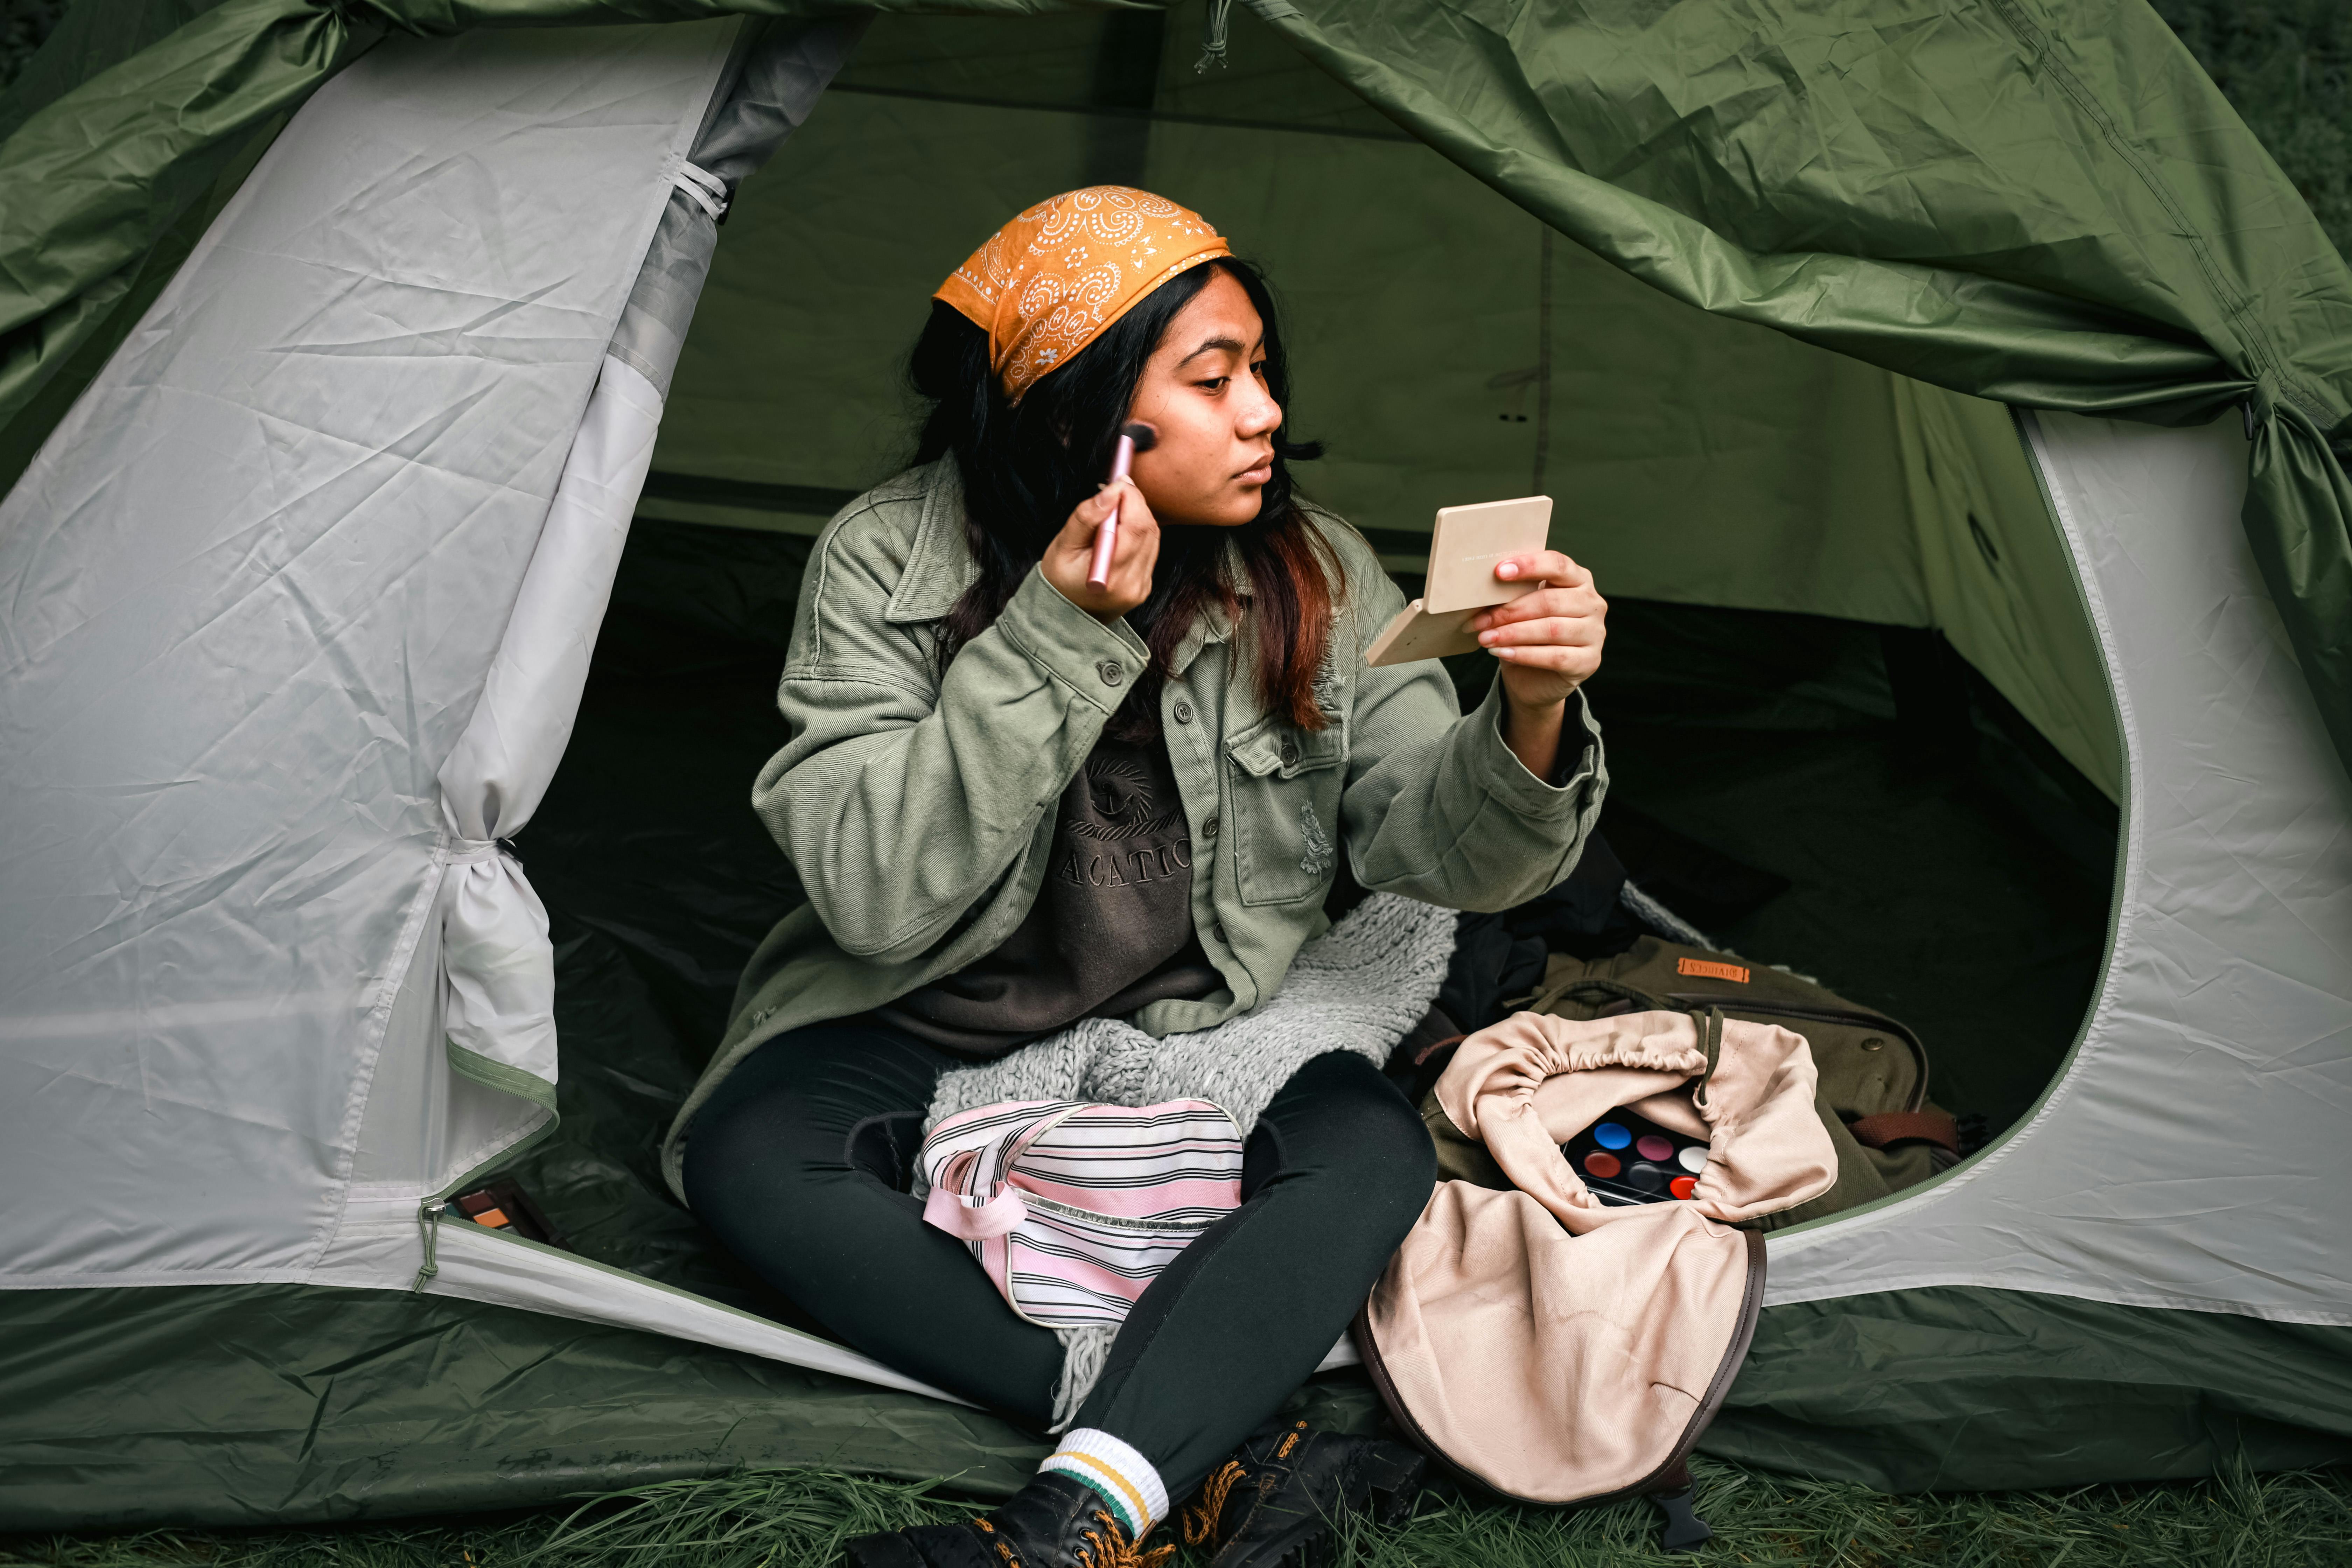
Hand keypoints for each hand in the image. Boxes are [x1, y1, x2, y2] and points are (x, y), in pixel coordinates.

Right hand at [1041, 478, 1160, 621]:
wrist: (1063, 617)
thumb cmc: (1057, 581)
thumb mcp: (1063, 546)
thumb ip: (1087, 517)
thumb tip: (1111, 491)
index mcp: (1111, 576)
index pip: (1135, 526)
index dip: (1130, 497)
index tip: (1116, 482)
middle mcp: (1132, 584)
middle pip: (1148, 528)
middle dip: (1135, 502)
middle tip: (1115, 491)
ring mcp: (1141, 587)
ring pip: (1153, 536)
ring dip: (1138, 515)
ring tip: (1114, 509)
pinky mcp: (1144, 586)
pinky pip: (1150, 548)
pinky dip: (1139, 531)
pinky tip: (1120, 529)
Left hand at [1469, 551, 1606, 777]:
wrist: (1534, 676)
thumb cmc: (1522, 631)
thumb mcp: (1516, 609)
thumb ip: (1508, 594)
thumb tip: (1475, 584)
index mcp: (1577, 579)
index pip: (1559, 564)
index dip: (1530, 566)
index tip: (1499, 569)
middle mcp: (1593, 604)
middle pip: (1551, 602)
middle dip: (1510, 609)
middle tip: (1478, 616)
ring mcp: (1595, 635)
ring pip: (1552, 630)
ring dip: (1513, 633)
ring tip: (1483, 636)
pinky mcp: (1588, 663)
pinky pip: (1555, 658)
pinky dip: (1524, 654)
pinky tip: (1499, 653)